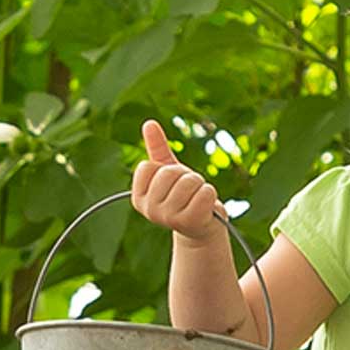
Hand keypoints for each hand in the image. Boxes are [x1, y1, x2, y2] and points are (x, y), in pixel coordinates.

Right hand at [131, 119, 225, 243]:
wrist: (203, 225)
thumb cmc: (185, 196)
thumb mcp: (169, 171)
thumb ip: (158, 148)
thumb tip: (149, 123)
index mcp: (139, 198)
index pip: (148, 166)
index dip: (167, 169)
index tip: (173, 183)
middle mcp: (149, 210)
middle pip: (169, 173)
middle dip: (186, 175)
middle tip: (190, 191)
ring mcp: (169, 218)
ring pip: (189, 182)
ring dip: (200, 185)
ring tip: (198, 198)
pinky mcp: (190, 222)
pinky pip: (205, 193)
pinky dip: (211, 194)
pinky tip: (207, 206)